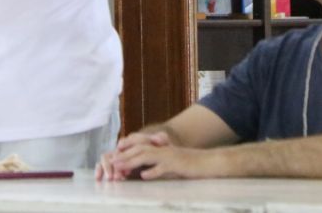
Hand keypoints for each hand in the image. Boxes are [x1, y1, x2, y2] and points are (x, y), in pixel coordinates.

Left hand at [97, 130, 216, 180]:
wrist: (209, 162)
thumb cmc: (190, 164)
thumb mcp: (171, 162)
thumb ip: (157, 164)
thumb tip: (142, 172)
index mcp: (160, 148)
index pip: (139, 145)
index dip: (126, 149)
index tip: (113, 154)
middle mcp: (163, 149)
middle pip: (139, 149)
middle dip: (124, 156)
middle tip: (111, 162)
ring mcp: (169, 156)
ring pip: (147, 156)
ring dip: (132, 162)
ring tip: (121, 168)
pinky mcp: (177, 165)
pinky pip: (164, 168)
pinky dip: (153, 171)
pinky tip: (144, 176)